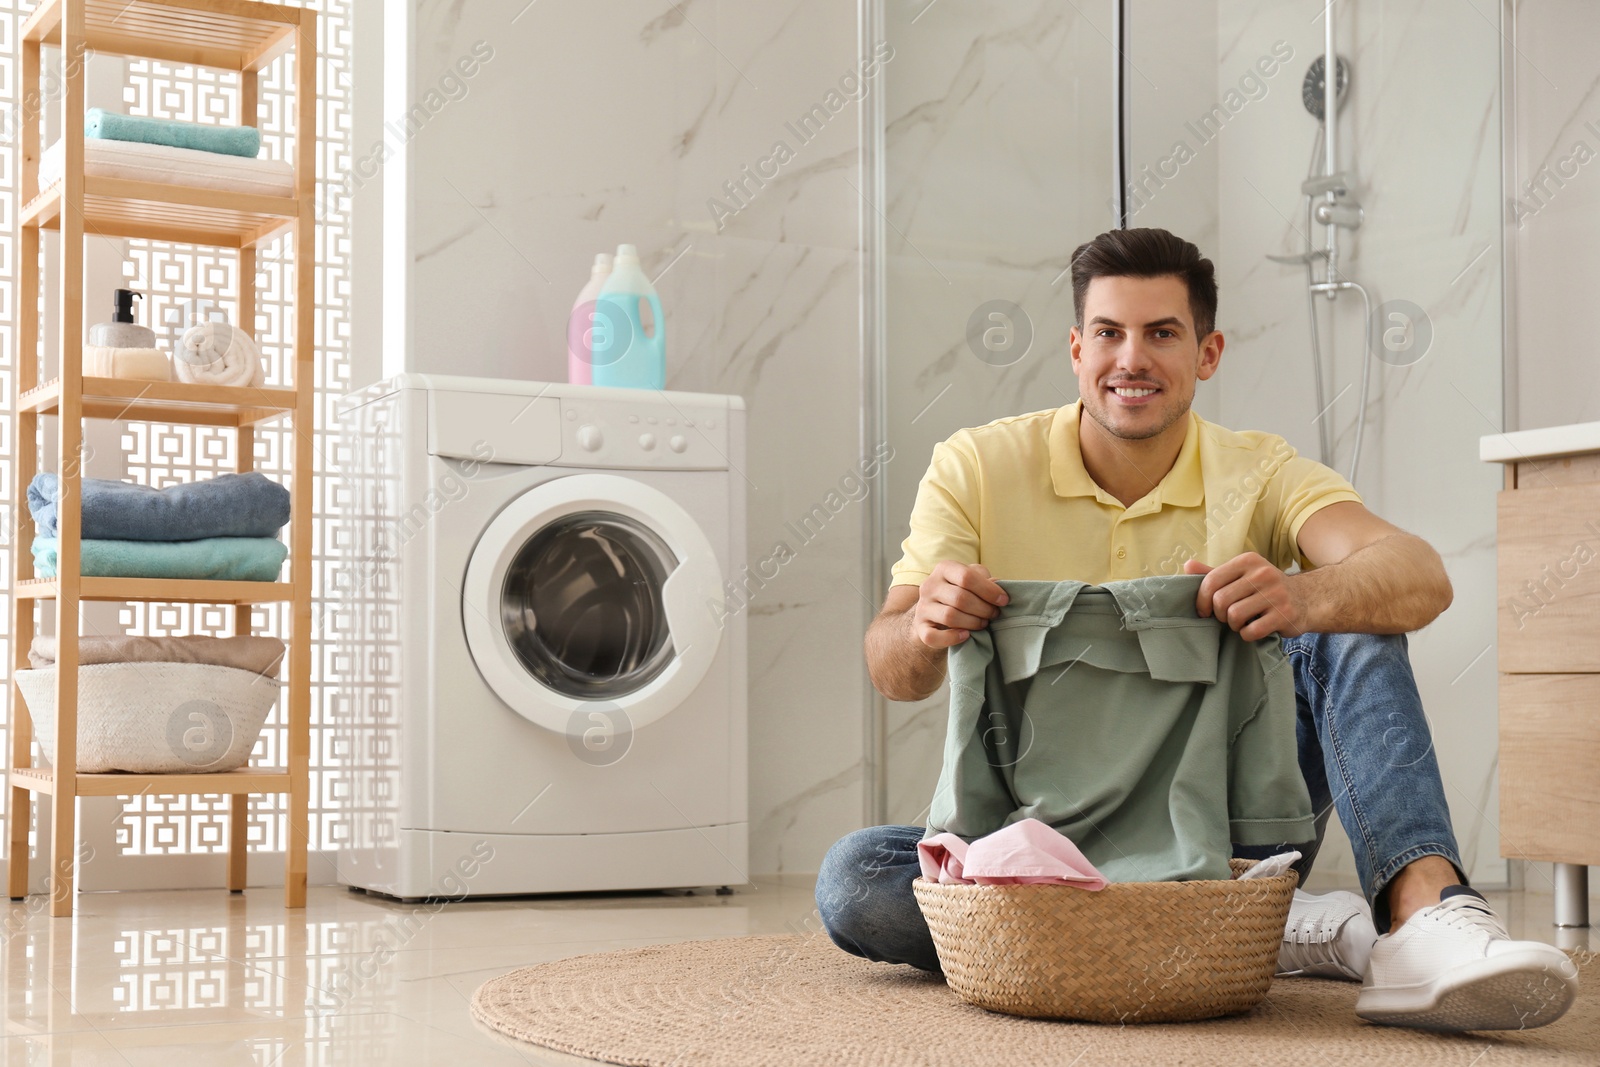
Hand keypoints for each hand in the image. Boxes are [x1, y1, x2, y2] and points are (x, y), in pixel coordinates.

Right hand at [912, 561, 1008, 648]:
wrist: (935, 612)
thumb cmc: (960, 592)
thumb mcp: (972, 580)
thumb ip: (984, 579)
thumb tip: (997, 585)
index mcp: (944, 568)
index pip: (966, 576)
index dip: (989, 590)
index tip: (1004, 600)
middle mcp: (929, 585)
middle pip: (960, 598)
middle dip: (983, 609)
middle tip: (994, 614)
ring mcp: (922, 607)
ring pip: (949, 617)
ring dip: (973, 623)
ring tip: (983, 623)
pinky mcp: (920, 627)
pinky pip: (933, 636)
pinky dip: (952, 638)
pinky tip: (966, 635)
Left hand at [1184, 554, 1309, 640]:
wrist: (1307, 599)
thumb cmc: (1265, 589)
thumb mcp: (1242, 575)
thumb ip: (1214, 573)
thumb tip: (1187, 565)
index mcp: (1247, 561)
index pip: (1211, 580)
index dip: (1202, 600)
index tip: (1204, 611)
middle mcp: (1262, 574)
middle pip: (1221, 601)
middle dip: (1219, 615)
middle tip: (1228, 617)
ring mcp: (1275, 594)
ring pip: (1234, 616)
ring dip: (1234, 625)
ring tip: (1242, 622)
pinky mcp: (1285, 614)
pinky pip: (1251, 631)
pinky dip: (1248, 635)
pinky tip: (1255, 629)